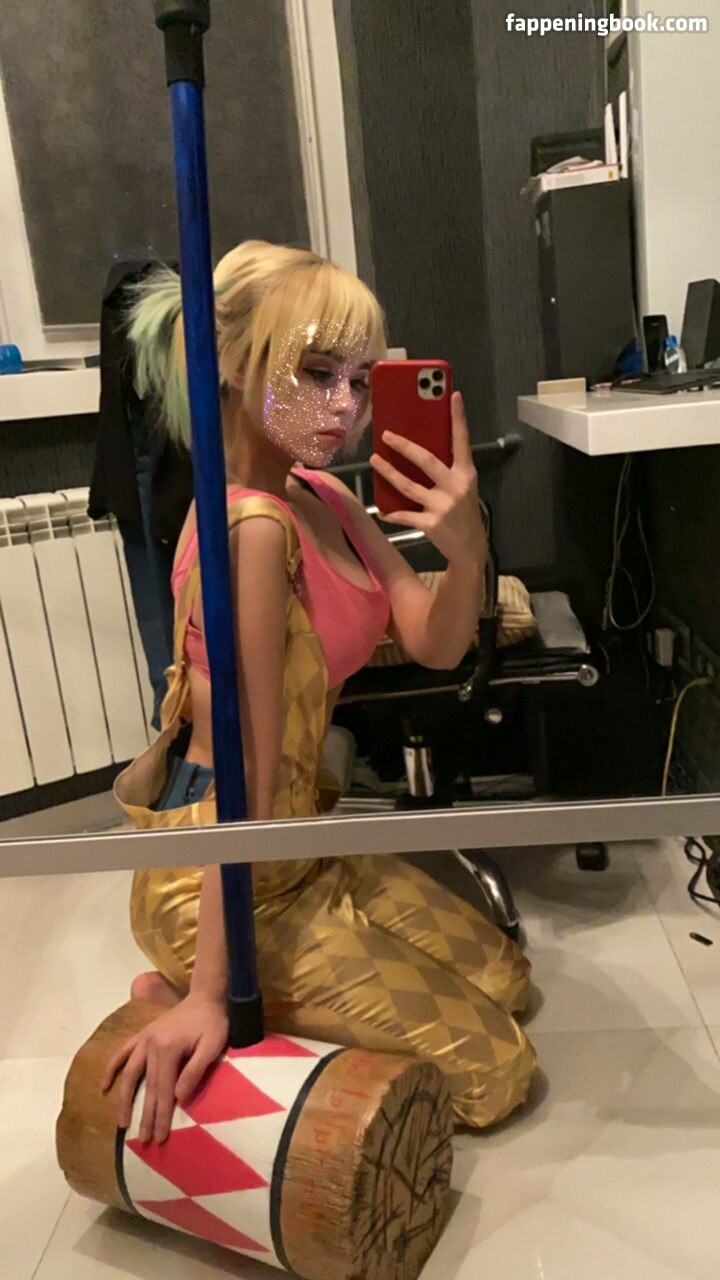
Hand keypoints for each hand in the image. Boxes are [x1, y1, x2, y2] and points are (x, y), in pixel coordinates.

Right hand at [102, 992, 227, 1143]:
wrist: (205, 996)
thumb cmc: (213, 1022)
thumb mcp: (212, 1045)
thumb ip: (195, 1071)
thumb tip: (179, 1098)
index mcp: (168, 1049)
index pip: (163, 1090)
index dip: (161, 1115)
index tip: (160, 1137)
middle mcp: (150, 1045)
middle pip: (146, 1087)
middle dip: (145, 1116)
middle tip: (144, 1140)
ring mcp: (143, 1039)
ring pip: (129, 1074)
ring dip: (124, 1100)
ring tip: (122, 1123)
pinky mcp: (142, 1035)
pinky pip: (121, 1053)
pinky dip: (111, 1069)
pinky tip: (104, 1087)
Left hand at [370, 391, 486, 564]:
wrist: (470, 548)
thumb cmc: (464, 512)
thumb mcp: (463, 487)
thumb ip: (447, 471)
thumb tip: (418, 450)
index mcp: (466, 474)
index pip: (462, 441)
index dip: (458, 418)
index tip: (453, 395)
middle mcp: (455, 487)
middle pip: (426, 461)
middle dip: (404, 447)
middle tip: (387, 435)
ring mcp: (442, 506)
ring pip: (408, 486)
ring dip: (388, 473)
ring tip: (375, 460)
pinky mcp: (430, 524)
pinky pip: (404, 514)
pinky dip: (391, 513)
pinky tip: (381, 510)